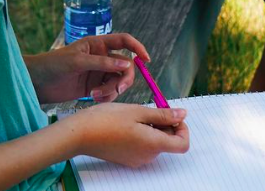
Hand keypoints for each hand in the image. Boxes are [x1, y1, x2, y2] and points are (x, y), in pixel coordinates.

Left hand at [27, 33, 149, 103]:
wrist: (37, 83)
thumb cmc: (54, 64)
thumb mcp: (77, 61)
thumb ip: (102, 63)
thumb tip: (126, 63)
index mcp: (98, 44)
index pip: (124, 41)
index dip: (138, 48)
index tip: (146, 60)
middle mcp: (102, 57)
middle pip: (125, 66)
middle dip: (123, 78)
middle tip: (117, 89)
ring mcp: (99, 73)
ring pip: (118, 81)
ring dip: (112, 90)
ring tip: (96, 95)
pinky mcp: (94, 87)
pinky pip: (110, 92)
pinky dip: (107, 96)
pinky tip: (94, 98)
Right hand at [72, 103, 188, 166]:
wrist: (81, 134)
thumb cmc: (108, 119)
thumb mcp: (138, 111)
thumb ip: (163, 115)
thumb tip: (183, 114)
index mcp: (153, 145)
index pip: (182, 144)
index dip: (183, 128)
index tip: (173, 114)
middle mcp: (147, 156)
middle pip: (168, 141)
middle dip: (165, 123)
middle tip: (150, 106)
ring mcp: (136, 159)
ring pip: (155, 141)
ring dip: (153, 126)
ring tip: (135, 113)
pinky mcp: (127, 158)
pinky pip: (143, 145)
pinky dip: (142, 132)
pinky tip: (128, 121)